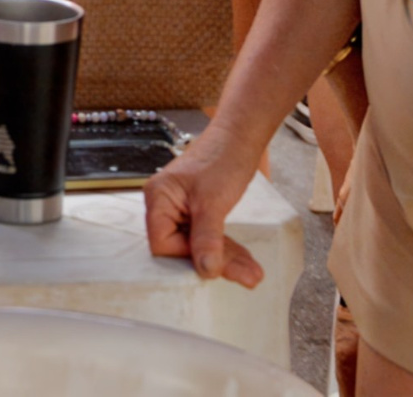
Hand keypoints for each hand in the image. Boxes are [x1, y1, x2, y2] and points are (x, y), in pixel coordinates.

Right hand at [143, 135, 266, 288]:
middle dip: (216, 263)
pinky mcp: (198, 211)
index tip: (215, 259)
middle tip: (248, 276)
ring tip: (253, 274)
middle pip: (182, 248)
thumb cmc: (222, 158)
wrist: (241, 136)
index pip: (162, 244)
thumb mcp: (214, 202)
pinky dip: (226, 248)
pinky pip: (208, 237)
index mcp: (158, 198)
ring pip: (199, 245)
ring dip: (226, 259)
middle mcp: (165, 205)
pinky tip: (246, 261)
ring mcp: (181, 209)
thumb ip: (207, 238)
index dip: (187, 255)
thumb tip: (206, 272)